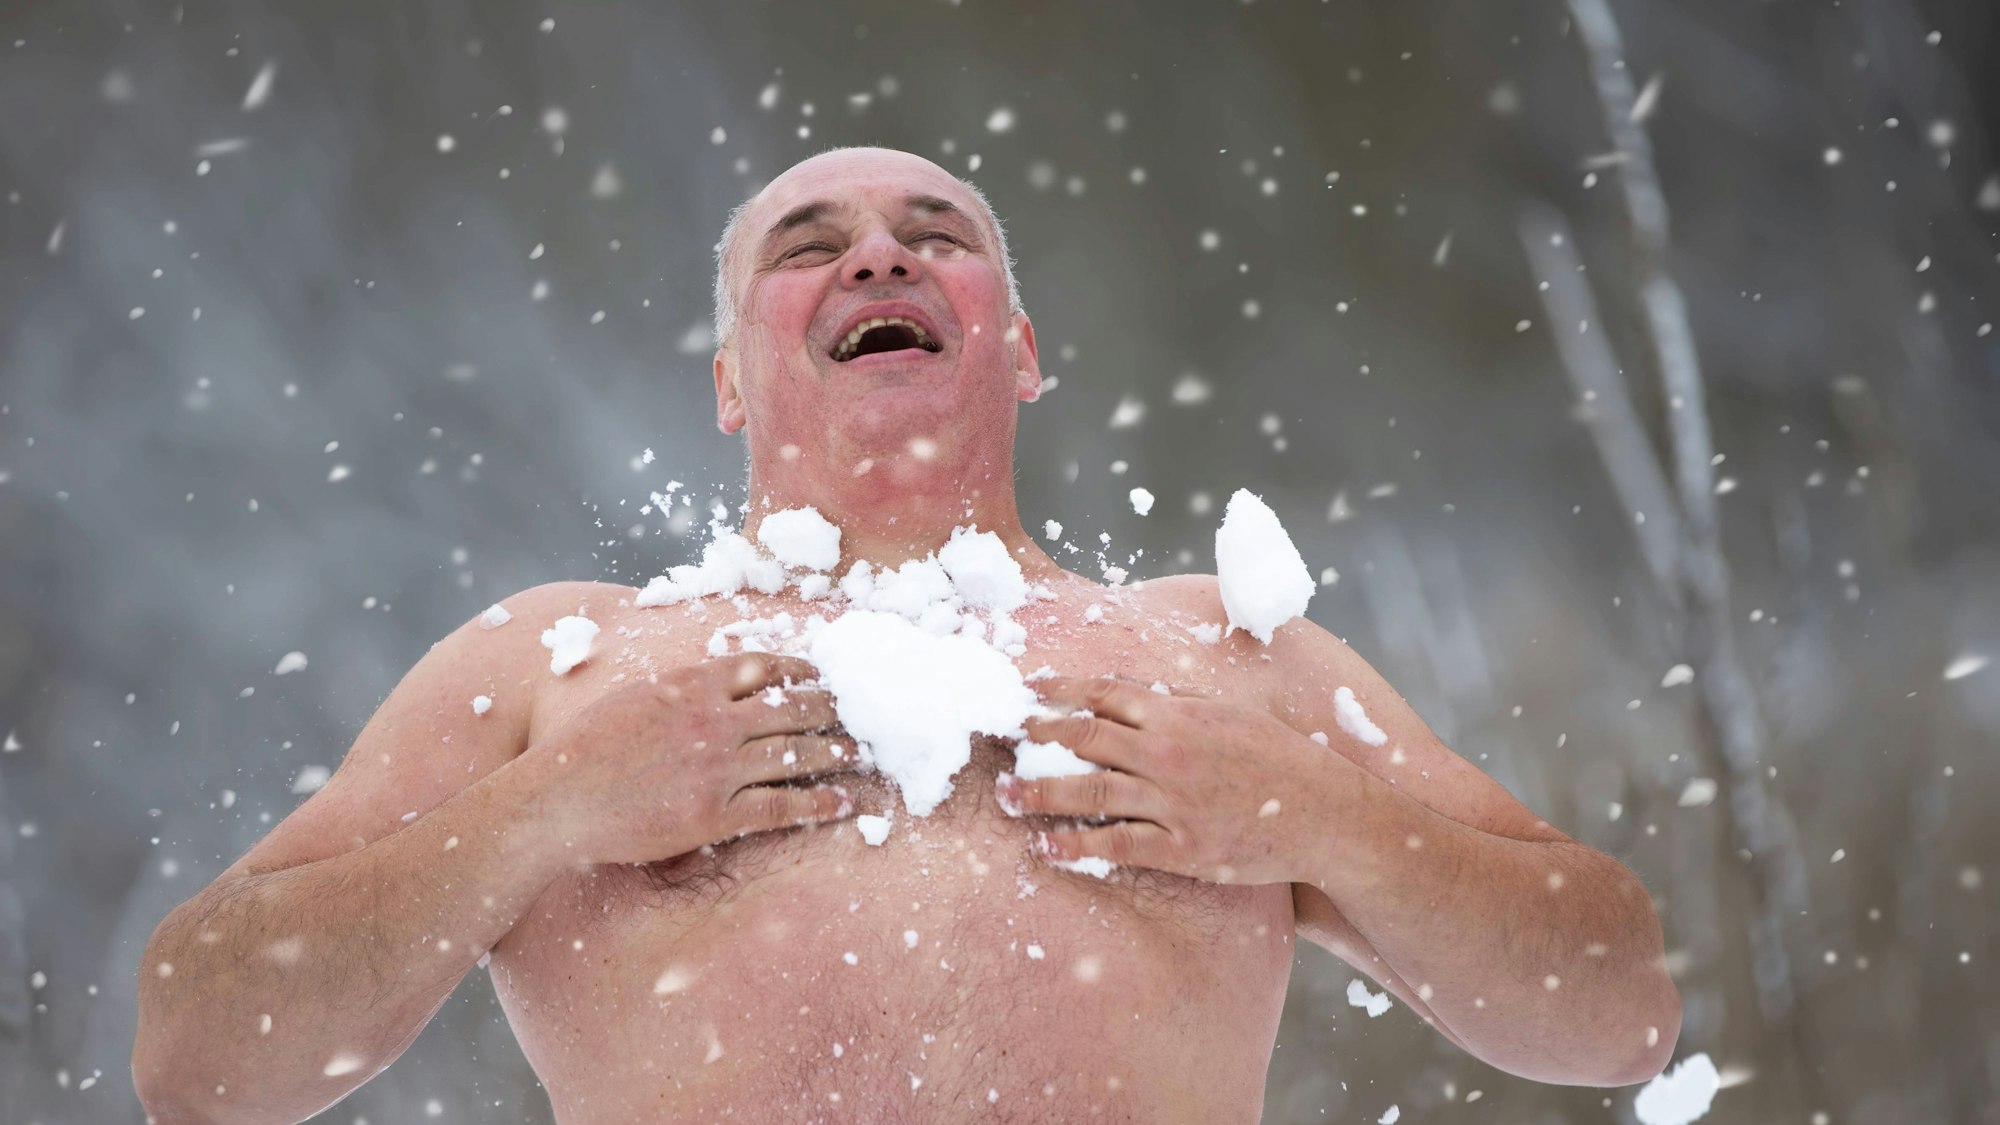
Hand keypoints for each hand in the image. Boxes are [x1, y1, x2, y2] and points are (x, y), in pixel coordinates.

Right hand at [526, 653, 860, 865]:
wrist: (556, 801)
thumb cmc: (584, 748)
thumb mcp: (634, 695)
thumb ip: (681, 686)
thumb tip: (714, 678)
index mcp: (690, 683)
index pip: (765, 667)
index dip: (803, 671)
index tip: (826, 676)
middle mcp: (711, 720)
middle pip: (792, 707)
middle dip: (834, 710)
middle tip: (864, 714)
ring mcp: (715, 769)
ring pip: (796, 755)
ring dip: (838, 753)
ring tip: (864, 754)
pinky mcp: (713, 815)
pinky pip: (780, 807)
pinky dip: (819, 804)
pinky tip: (844, 803)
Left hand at [998, 677, 1343, 883]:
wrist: (1323, 813)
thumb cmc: (1279, 759)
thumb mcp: (1230, 715)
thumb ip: (1178, 708)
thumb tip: (1132, 698)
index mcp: (1179, 715)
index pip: (1103, 694)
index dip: (1058, 691)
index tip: (1025, 691)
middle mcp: (1168, 754)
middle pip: (1084, 737)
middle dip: (1036, 735)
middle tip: (1000, 736)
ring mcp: (1172, 803)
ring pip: (1089, 791)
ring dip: (1040, 792)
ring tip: (1006, 796)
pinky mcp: (1181, 849)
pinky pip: (1116, 844)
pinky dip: (1077, 845)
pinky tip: (1047, 846)